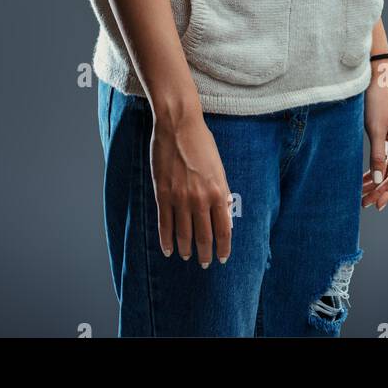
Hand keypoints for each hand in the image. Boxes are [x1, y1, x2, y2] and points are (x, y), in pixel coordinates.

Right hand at [150, 110, 232, 264]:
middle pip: (204, 236)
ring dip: (186, 249)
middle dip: (205, 253)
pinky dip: (166, 240)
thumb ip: (222, 191)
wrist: (178, 124)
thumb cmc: (201, 142)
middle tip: (204, 263)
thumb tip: (225, 213)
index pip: (224, 230)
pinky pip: (165, 224)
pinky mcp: (163, 194)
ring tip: (187, 256)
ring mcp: (180, 198)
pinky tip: (168, 249)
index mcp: (218, 191)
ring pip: (184, 234)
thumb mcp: (219, 167)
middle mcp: (201, 199)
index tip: (223, 257)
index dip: (224, 247)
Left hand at [362, 64, 387, 210]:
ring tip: (361, 195)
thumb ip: (377, 156)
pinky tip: (363, 177)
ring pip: (387, 168)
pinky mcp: (385, 134)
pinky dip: (373, 170)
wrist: (376, 77)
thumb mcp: (375, 129)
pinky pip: (382, 159)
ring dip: (376, 182)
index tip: (377, 205)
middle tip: (364, 204)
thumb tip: (378, 181)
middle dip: (380, 191)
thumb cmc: (377, 101)